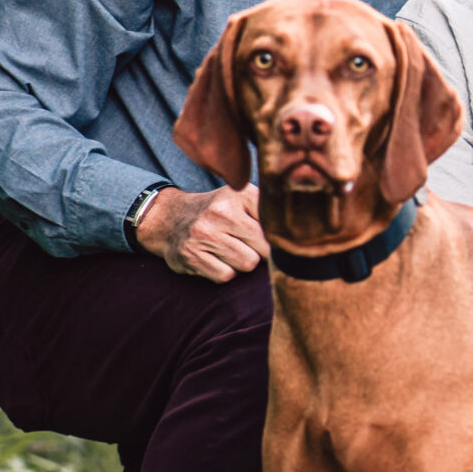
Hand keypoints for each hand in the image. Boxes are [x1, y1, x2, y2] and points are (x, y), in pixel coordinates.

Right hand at [135, 184, 267, 281]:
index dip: (276, 238)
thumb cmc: (219, 212)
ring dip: (242, 263)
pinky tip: (216, 259)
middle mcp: (220, 212)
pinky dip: (225, 273)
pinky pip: (225, 276)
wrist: (170, 218)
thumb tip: (303, 236)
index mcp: (239, 194)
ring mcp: (203, 234)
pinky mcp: (190, 255)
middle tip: (247, 245)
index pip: (275, 227)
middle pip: (264, 249)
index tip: (271, 237)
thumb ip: (270, 210)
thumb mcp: (243, 198)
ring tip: (230, 250)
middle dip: (260, 252)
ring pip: (246, 264)